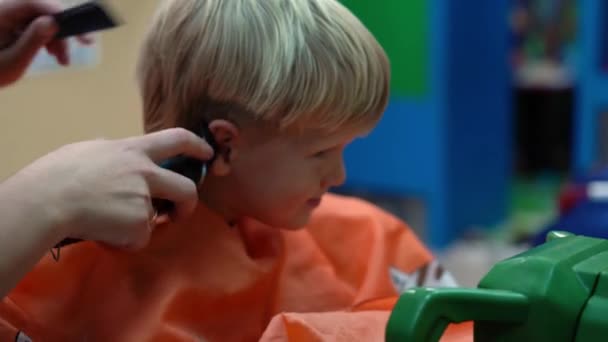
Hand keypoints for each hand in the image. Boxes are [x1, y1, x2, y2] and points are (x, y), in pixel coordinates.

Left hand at [0, 0, 92, 86]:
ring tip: (62, 60)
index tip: (81, 32)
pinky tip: (52, 52)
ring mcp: (7, 16)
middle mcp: (4, 9)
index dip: (61, 14)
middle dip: (61, 30)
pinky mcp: (9, 23)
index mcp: (1, 13)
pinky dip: (45, 37)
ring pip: (40, 18)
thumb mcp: (12, 62)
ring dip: (56, 36)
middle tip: (79, 49)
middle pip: (41, 11)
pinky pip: (33, 23)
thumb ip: (33, 40)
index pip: (36, 4)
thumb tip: (54, 22)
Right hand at [8, 128, 212, 249]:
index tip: (207, 153)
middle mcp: (145, 173)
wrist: (47, 202)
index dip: (196, 145)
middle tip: (178, 213)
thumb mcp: (89, 150)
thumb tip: (117, 158)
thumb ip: (112, 155)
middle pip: (186, 189)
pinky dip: (123, 240)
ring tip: (107, 220)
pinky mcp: (139, 226)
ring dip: (138, 225)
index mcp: (132, 150)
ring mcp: (145, 200)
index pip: (176, 139)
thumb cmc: (57, 174)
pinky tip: (103, 231)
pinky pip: (138, 238)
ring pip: (154, 219)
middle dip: (188, 204)